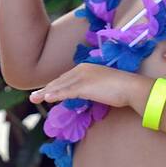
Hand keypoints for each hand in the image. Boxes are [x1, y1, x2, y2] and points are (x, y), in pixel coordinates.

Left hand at [30, 63, 149, 111]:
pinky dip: (56, 95)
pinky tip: (47, 99)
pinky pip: (67, 92)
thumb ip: (89, 88)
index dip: (54, 86)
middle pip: (60, 81)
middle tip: (33, 97)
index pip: (65, 78)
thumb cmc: (121, 88)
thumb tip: (81, 95)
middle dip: (46, 89)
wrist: (132, 87)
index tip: (45, 92)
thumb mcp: (101, 85)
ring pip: (60, 86)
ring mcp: (83, 77)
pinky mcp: (85, 86)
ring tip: (34, 99)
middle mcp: (82, 69)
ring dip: (46, 93)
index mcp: (85, 67)